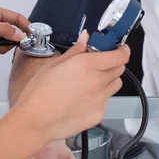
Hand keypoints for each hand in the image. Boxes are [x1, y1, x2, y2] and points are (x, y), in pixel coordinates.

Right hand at [14, 30, 129, 142]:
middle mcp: (96, 81)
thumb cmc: (39, 94)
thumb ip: (75, 51)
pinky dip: (99, 98)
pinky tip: (82, 99)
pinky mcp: (98, 114)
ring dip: (108, 80)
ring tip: (90, 83)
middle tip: (99, 64)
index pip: (119, 56)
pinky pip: (106, 101)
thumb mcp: (54, 65)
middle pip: (119, 69)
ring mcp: (99, 99)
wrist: (35, 120)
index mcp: (86, 65)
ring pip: (115, 85)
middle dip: (113, 64)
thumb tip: (85, 39)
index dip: (122, 51)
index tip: (120, 49)